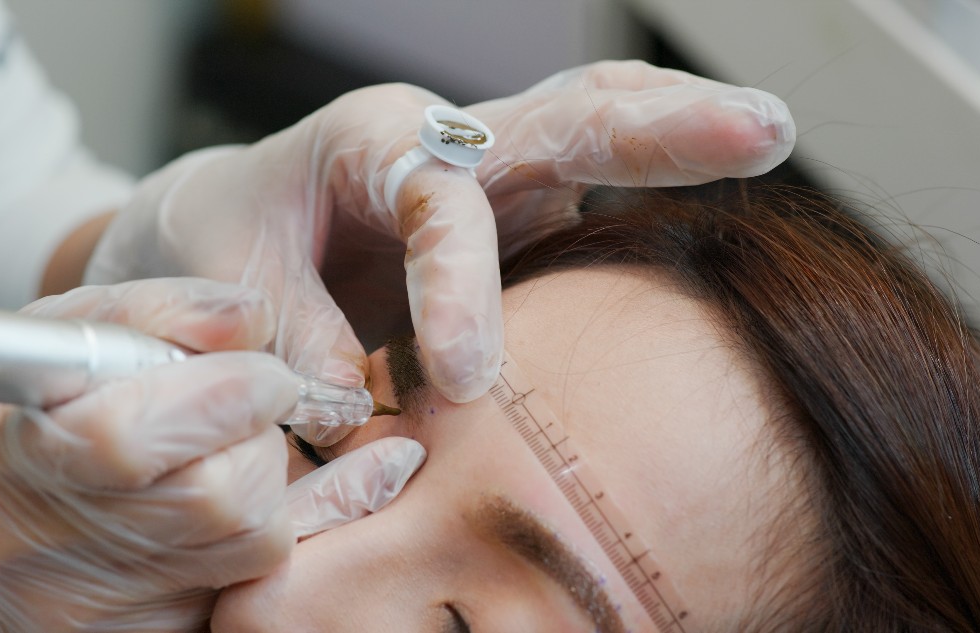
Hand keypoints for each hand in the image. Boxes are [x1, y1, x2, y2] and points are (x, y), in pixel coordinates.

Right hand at [0, 278, 424, 632]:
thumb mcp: (63, 338)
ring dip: (268, 486)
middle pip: (220, 500)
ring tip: (223, 456)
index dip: (224, 396)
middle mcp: (37, 551)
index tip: (259, 370)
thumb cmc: (18, 424)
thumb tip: (253, 317)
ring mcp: (90, 615)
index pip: (131, 438)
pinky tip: (243, 504)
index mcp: (6, 453)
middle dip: (260, 440)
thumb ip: (157, 311)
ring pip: (253, 546)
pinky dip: (270, 535)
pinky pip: (252, 590)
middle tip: (246, 412)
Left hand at [85, 60, 794, 445]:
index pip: (437, 203)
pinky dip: (653, 182)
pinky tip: (718, 178)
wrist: (216, 233)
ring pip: (592, 130)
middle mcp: (443, 143)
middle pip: (559, 117)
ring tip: (763, 130)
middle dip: (656, 127)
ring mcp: (491, 179)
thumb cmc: (217, 247)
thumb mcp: (229, 289)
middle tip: (757, 130)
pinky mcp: (515, 221)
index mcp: (366, 142)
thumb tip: (362, 416)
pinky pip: (588, 190)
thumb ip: (293, 346)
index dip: (457, 289)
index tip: (461, 382)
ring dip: (678, 133)